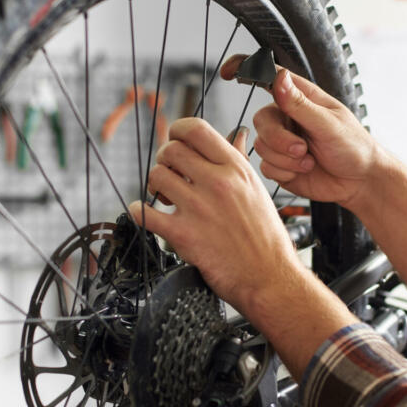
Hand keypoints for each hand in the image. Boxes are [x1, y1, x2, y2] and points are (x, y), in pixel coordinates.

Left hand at [129, 117, 306, 317]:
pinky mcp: (183, 235)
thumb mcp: (257, 189)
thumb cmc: (266, 236)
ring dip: (154, 185)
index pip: (195, 129)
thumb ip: (240, 159)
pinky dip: (138, 212)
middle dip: (165, 160)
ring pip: (156, 177)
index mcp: (235, 169)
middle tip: (170, 174)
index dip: (178, 131)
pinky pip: (144, 213)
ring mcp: (198, 208)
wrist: (268, 277)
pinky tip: (145, 213)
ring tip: (165, 197)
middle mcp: (217, 183)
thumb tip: (236, 134)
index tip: (175, 140)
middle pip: (170, 150)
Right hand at [221, 56, 380, 209]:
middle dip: (279, 139)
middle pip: (261, 120)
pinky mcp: (280, 164)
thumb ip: (301, 104)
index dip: (246, 69)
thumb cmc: (354, 146)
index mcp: (302, 98)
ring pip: (261, 146)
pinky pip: (265, 166)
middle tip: (302, 149)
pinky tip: (304, 170)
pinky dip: (284, 172)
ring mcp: (282, 141)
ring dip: (285, 158)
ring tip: (309, 160)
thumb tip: (279, 79)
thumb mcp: (329, 123)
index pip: (269, 76)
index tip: (229, 72)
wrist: (359, 182)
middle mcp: (288, 117)